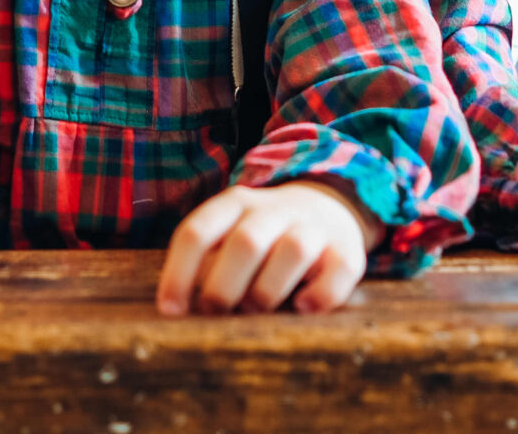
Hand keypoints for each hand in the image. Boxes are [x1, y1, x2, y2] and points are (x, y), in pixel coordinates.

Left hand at [155, 179, 381, 314]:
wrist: (325, 207)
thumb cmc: (262, 238)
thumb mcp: (227, 237)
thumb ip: (206, 264)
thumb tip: (180, 311)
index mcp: (234, 204)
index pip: (197, 232)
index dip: (178, 274)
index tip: (170, 312)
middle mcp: (273, 210)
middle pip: (246, 242)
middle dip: (224, 287)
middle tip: (216, 313)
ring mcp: (313, 227)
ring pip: (293, 250)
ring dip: (269, 290)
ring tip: (257, 309)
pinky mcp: (347, 249)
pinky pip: (339, 270)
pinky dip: (321, 295)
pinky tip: (303, 308)